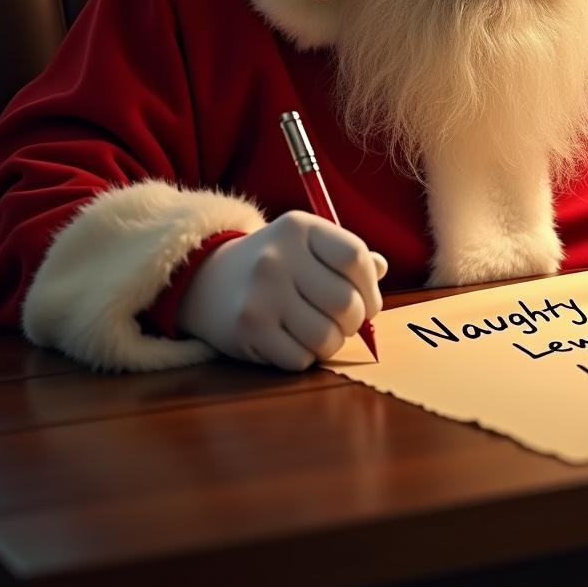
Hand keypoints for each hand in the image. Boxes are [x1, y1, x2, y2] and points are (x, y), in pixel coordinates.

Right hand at [176, 211, 387, 370]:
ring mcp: (260, 295)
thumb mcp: (308, 245)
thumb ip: (347, 256)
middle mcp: (277, 257)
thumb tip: (381, 269)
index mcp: (300, 227)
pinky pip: (301, 359)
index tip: (369, 299)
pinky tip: (293, 340)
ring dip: (333, 342)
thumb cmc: (276, 264)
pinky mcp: (248, 331)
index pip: (355, 257)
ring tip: (322, 331)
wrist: (206, 279)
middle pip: (346, 302)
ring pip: (327, 337)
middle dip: (356, 320)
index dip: (372, 286)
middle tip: (346, 321)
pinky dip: (306, 356)